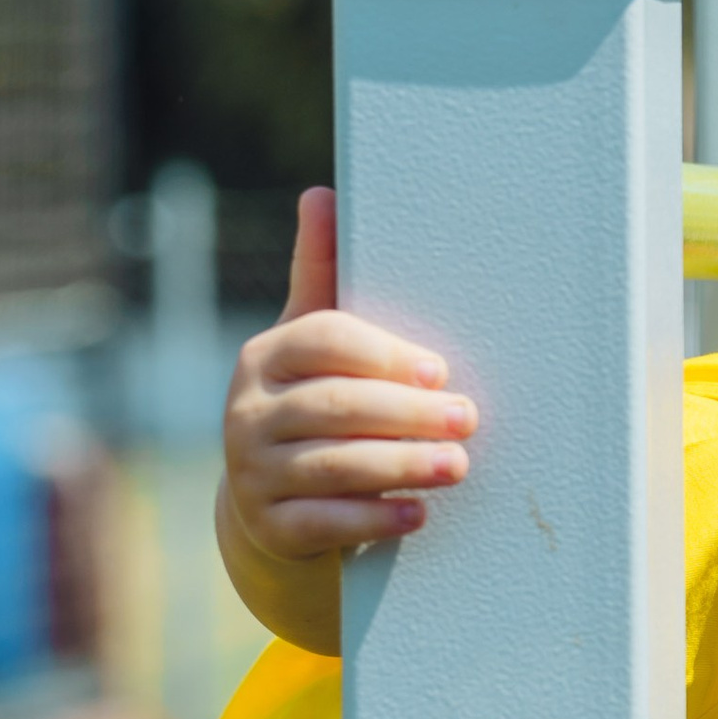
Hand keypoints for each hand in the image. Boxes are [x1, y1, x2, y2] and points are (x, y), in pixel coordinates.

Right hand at [214, 188, 477, 652]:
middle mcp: (247, 411)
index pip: (324, 342)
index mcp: (265, 356)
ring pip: (334, 464)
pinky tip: (418, 513)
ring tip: (459, 465)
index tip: (440, 372)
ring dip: (404, 465)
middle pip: (337, 405)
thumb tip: (322, 193)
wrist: (270, 504)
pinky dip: (374, 517)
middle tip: (469, 419)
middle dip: (409, 414)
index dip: (385, 355)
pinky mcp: (269, 525)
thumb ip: (321, 276)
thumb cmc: (311, 406)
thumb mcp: (311, 345)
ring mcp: (253, 471)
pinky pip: (324, 520)